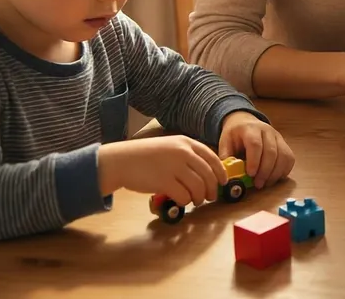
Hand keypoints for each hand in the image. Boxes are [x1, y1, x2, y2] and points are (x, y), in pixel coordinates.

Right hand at [97, 135, 227, 204]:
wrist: (121, 161)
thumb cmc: (145, 156)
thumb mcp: (169, 146)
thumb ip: (187, 154)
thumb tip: (207, 171)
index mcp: (186, 143)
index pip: (212, 158)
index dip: (220, 172)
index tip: (223, 182)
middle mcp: (182, 153)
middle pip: (208, 175)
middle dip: (212, 189)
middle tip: (210, 197)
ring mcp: (173, 167)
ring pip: (198, 187)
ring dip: (199, 198)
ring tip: (196, 201)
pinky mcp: (164, 182)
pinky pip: (184, 196)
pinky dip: (186, 201)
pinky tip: (182, 201)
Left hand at [219, 111, 295, 188]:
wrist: (246, 122)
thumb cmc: (235, 135)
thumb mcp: (225, 142)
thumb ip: (226, 157)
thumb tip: (228, 175)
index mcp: (250, 129)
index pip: (255, 144)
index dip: (254, 160)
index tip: (251, 174)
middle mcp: (267, 131)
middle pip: (271, 151)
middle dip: (265, 171)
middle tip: (258, 184)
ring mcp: (278, 137)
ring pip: (283, 156)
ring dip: (275, 173)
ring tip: (265, 183)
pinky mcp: (285, 144)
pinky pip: (289, 158)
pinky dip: (284, 171)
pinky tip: (273, 178)